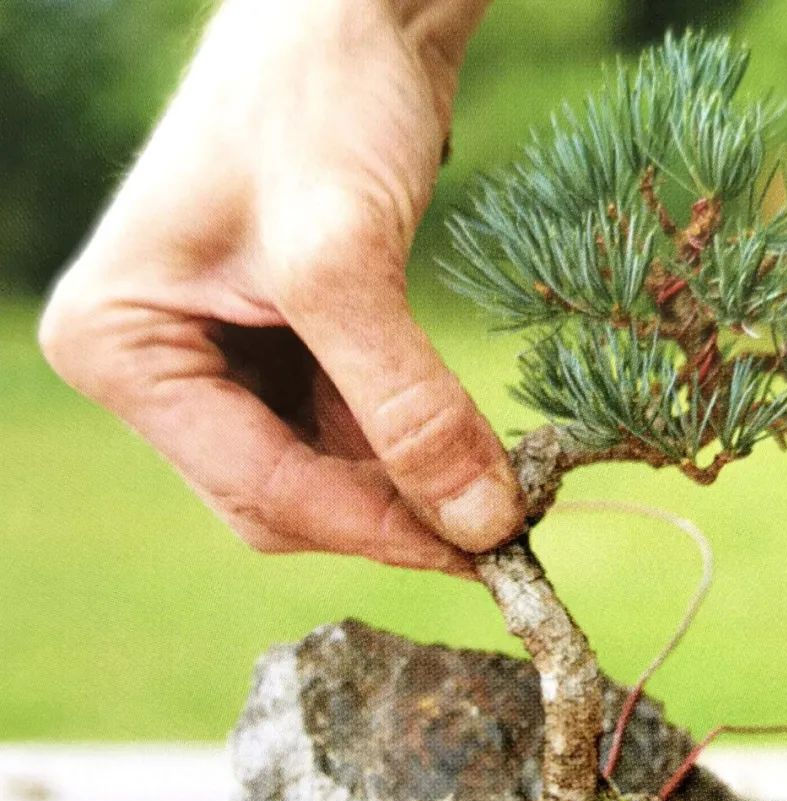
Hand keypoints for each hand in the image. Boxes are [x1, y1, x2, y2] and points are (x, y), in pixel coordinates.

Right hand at [38, 0, 520, 570]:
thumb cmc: (313, 92)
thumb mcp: (347, 257)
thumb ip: (408, 405)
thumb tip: (484, 525)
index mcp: (120, 346)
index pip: (257, 488)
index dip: (375, 528)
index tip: (481, 555)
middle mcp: (152, 365)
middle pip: (282, 497)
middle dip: (390, 511)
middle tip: (499, 530)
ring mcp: (213, 357)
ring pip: (322, 474)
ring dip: (410, 485)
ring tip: (500, 485)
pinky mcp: (275, 345)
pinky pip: (344, 431)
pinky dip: (409, 445)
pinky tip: (468, 448)